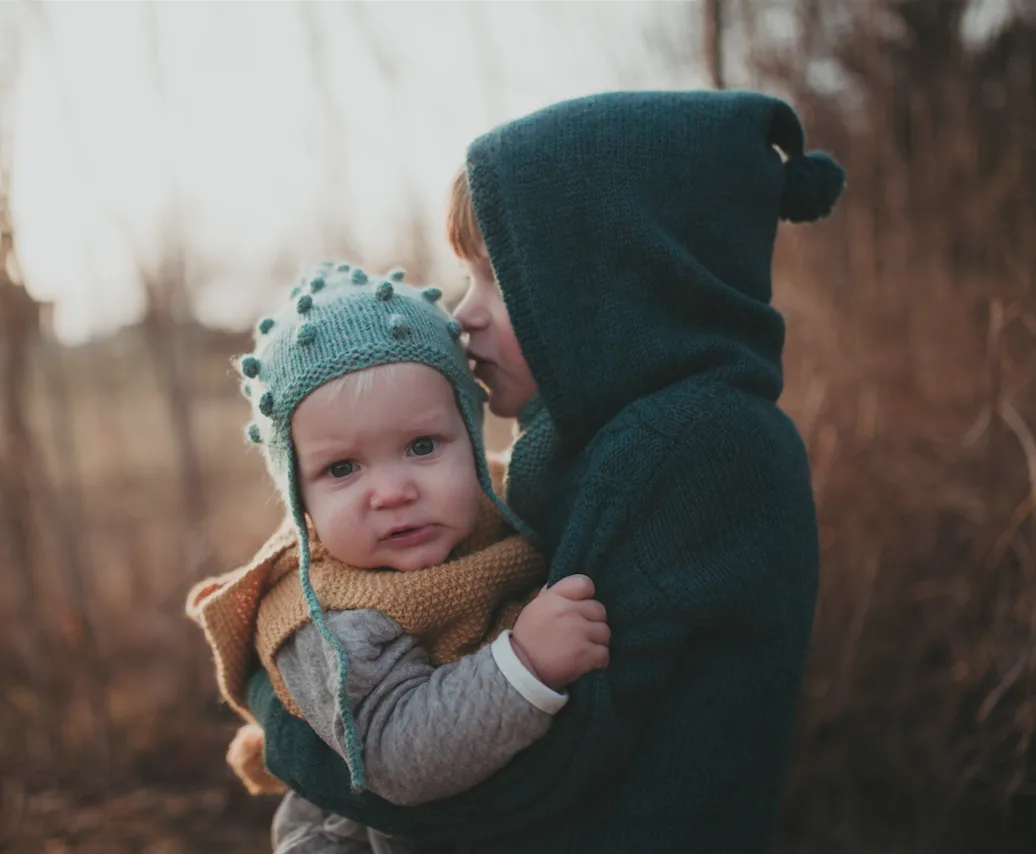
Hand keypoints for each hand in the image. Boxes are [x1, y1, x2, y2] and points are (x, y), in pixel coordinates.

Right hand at [510, 574, 609, 690]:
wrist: (521, 670)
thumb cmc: (527, 638)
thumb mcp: (534, 609)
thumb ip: (551, 595)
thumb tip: (569, 586)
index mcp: (554, 597)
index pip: (584, 583)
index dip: (587, 596)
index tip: (582, 607)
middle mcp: (568, 611)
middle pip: (599, 610)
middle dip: (593, 622)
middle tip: (581, 634)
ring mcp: (579, 632)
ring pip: (605, 632)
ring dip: (597, 642)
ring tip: (584, 649)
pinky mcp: (586, 654)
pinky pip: (605, 654)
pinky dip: (599, 661)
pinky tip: (588, 663)